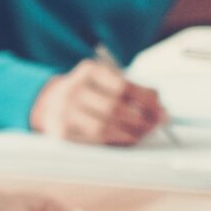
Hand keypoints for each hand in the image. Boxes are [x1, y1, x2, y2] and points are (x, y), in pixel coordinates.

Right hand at [31, 59, 167, 145]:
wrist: (50, 102)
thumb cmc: (88, 93)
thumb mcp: (107, 82)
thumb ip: (134, 92)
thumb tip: (161, 111)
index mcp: (88, 71)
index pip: (123, 86)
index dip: (146, 100)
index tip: (160, 109)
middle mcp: (73, 89)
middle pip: (115, 107)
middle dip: (141, 119)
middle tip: (156, 124)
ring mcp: (65, 111)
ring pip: (105, 126)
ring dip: (131, 132)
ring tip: (143, 132)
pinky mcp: (62, 131)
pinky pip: (96, 139)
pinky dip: (117, 139)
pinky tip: (128, 137)